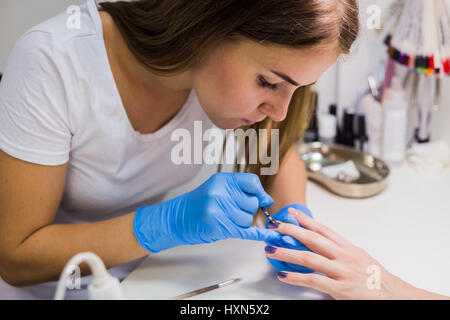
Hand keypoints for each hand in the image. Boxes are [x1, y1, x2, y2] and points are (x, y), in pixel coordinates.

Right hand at [133, 172, 281, 252]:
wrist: (176, 219)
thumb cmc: (197, 205)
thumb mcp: (216, 188)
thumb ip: (240, 190)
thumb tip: (267, 200)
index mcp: (221, 180)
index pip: (251, 182)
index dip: (260, 192)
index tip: (264, 200)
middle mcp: (220, 193)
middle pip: (251, 204)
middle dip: (247, 210)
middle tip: (232, 212)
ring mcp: (218, 210)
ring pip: (247, 219)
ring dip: (240, 223)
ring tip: (225, 220)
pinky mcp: (218, 227)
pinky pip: (245, 231)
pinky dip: (258, 234)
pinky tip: (268, 235)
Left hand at [264, 207, 414, 299]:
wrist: (396, 297)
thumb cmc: (379, 280)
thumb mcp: (361, 260)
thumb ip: (341, 252)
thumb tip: (323, 247)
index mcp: (349, 248)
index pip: (323, 229)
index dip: (305, 220)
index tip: (291, 213)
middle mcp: (345, 256)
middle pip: (313, 239)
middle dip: (291, 231)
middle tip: (276, 226)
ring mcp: (342, 272)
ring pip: (308, 258)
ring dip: (287, 252)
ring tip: (271, 249)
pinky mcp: (340, 288)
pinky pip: (313, 280)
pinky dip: (295, 277)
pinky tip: (283, 275)